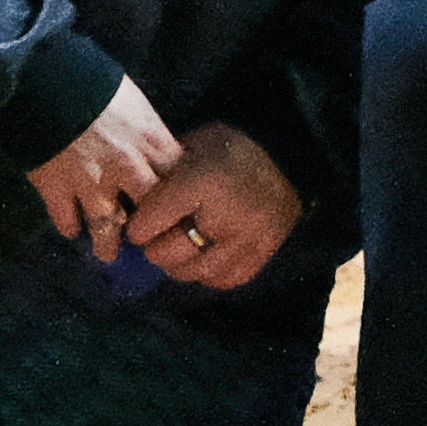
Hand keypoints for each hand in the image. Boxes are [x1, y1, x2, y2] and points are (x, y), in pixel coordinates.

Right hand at [21, 76, 186, 261]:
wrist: (45, 78)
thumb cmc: (95, 83)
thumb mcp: (136, 104)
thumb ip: (149, 135)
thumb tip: (159, 155)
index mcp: (150, 142)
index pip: (178, 181)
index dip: (180, 198)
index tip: (180, 210)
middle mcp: (125, 168)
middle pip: (148, 211)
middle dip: (149, 228)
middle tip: (145, 239)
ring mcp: (90, 183)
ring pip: (107, 227)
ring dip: (108, 243)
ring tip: (108, 253)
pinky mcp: (55, 188)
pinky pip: (66, 220)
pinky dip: (68, 225)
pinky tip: (71, 228)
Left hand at [122, 124, 304, 292]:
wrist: (291, 155)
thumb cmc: (233, 147)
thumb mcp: (194, 146)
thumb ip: (165, 175)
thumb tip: (135, 202)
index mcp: (204, 181)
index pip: (153, 220)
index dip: (138, 226)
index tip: (138, 225)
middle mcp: (227, 215)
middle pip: (171, 252)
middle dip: (155, 248)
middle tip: (154, 239)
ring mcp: (248, 238)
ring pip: (195, 271)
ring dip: (178, 264)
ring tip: (177, 248)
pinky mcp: (263, 253)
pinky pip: (224, 279)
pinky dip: (208, 272)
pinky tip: (204, 256)